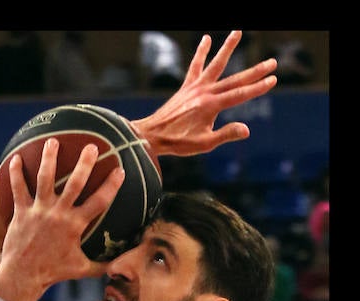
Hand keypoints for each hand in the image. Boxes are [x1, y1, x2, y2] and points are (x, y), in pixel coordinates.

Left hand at [0, 137, 123, 300]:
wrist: (23, 277)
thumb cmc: (53, 273)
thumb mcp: (81, 270)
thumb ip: (102, 266)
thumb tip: (119, 265)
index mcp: (75, 226)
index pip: (99, 202)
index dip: (112, 185)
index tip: (120, 170)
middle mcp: (58, 214)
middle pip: (75, 183)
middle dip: (85, 163)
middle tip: (92, 146)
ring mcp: (39, 211)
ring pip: (44, 179)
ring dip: (49, 158)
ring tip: (53, 141)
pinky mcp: (21, 212)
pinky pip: (18, 188)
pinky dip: (16, 173)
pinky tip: (15, 159)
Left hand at [131, 31, 277, 156]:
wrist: (152, 135)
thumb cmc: (178, 143)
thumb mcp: (204, 144)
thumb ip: (226, 134)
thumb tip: (246, 130)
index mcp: (212, 106)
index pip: (240, 94)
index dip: (258, 87)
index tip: (273, 80)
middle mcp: (205, 92)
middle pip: (235, 79)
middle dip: (255, 71)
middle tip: (272, 62)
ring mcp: (195, 87)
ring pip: (215, 64)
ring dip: (227, 47)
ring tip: (237, 31)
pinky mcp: (186, 87)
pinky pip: (195, 66)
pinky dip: (201, 52)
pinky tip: (207, 39)